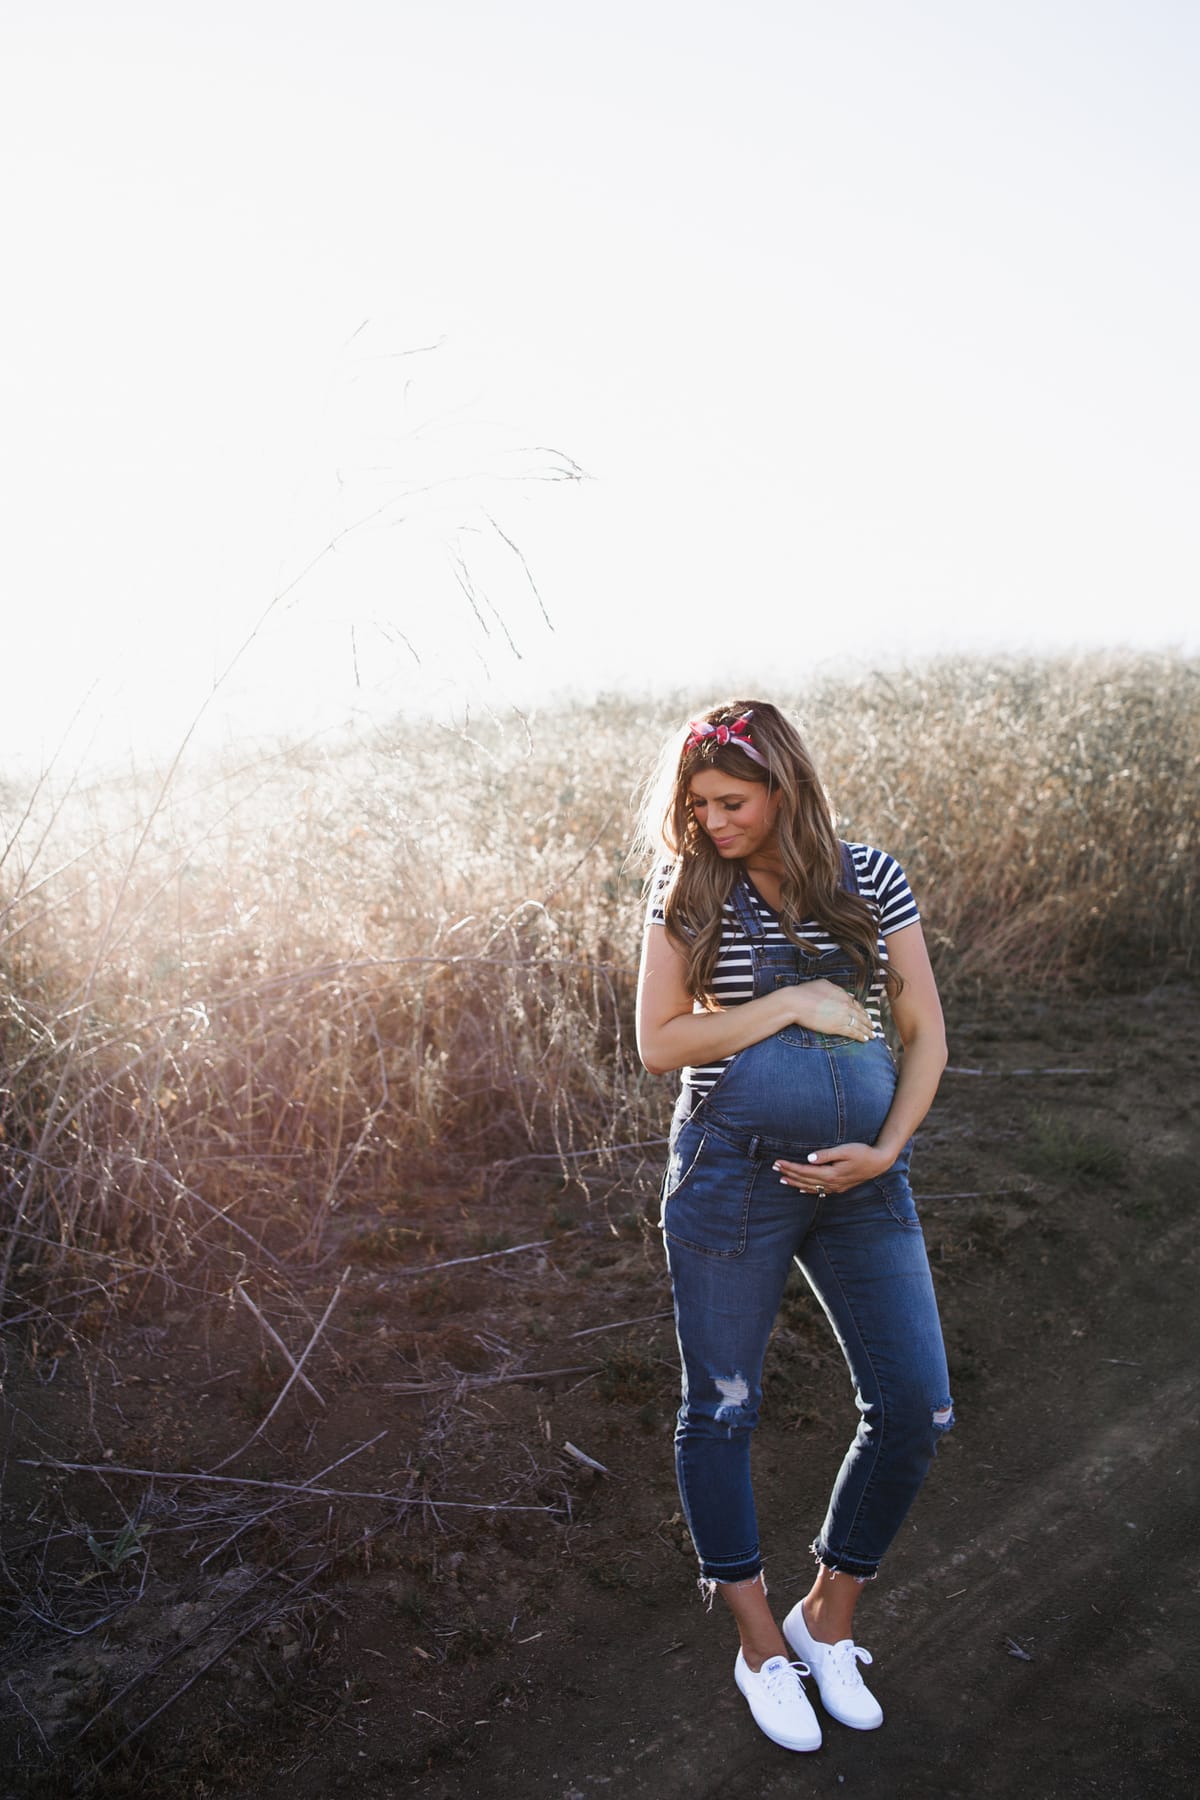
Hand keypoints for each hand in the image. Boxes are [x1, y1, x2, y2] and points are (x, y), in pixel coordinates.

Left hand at [773, 1142, 890, 1194]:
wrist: (879, 1163)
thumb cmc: (863, 1153)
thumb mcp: (845, 1150)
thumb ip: (826, 1155)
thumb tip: (809, 1159)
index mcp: (831, 1173)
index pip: (804, 1171)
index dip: (790, 1167)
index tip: (778, 1162)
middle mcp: (832, 1183)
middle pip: (805, 1179)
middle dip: (788, 1174)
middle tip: (774, 1167)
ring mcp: (835, 1187)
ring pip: (810, 1187)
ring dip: (795, 1183)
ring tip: (782, 1179)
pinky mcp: (839, 1187)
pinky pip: (820, 1190)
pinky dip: (808, 1190)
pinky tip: (801, 1190)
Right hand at [783, 980, 872, 1040]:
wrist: (796, 1002)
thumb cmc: (804, 992)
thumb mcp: (822, 984)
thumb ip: (834, 988)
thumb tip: (841, 992)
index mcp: (842, 994)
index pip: (856, 1004)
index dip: (862, 1010)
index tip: (866, 1014)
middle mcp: (846, 1005)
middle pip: (861, 1015)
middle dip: (868, 1022)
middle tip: (873, 1026)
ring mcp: (843, 1016)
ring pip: (860, 1025)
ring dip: (868, 1030)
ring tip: (873, 1035)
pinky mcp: (837, 1027)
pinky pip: (853, 1032)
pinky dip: (861, 1036)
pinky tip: (865, 1039)